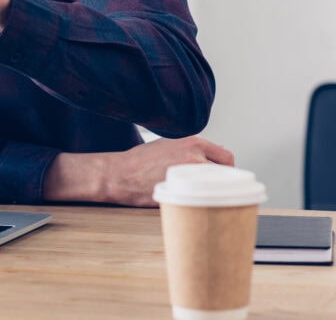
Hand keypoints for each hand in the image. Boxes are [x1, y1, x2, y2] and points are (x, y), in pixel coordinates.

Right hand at [44, 136, 234, 206]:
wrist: (120, 174)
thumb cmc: (139, 161)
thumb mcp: (166, 144)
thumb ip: (190, 148)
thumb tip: (213, 154)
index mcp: (192, 143)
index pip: (226, 157)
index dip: (227, 169)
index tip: (222, 177)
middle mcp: (195, 156)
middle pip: (226, 174)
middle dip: (222, 182)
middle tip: (213, 190)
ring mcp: (190, 175)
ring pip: (216, 188)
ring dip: (213, 193)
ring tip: (203, 198)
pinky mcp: (183, 191)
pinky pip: (202, 199)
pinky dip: (201, 203)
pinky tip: (193, 204)